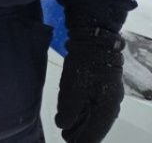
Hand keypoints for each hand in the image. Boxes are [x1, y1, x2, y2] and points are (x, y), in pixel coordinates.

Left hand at [55, 28, 124, 142]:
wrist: (95, 42)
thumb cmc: (85, 66)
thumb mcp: (73, 90)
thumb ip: (69, 110)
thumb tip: (64, 125)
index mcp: (107, 108)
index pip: (95, 132)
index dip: (83, 140)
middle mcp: (110, 104)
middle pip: (95, 125)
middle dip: (81, 133)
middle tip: (66, 138)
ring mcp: (107, 95)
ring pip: (95, 115)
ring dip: (81, 123)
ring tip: (68, 131)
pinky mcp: (102, 86)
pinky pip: (94, 105)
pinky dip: (83, 112)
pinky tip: (74, 115)